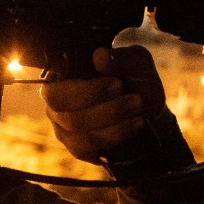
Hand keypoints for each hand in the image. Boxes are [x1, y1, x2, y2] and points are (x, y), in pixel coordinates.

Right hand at [40, 46, 168, 162]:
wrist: (149, 115)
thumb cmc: (136, 82)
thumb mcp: (138, 64)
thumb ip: (121, 58)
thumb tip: (100, 56)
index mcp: (64, 73)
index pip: (54, 77)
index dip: (82, 83)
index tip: (118, 84)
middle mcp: (55, 98)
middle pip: (57, 101)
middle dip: (96, 98)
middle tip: (131, 96)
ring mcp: (62, 125)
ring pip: (75, 123)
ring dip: (112, 115)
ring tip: (138, 106)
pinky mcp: (75, 147)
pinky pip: (86, 144)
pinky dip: (115, 134)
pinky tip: (135, 125)